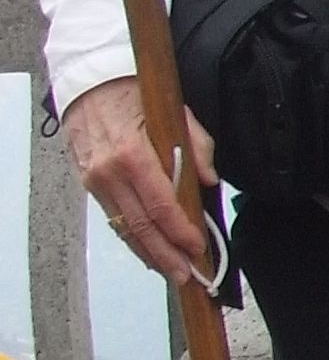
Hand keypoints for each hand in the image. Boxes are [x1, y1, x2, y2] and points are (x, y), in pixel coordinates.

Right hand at [62, 76, 211, 284]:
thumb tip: (208, 180)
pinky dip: (133, 238)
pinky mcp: (89, 184)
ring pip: (125, 228)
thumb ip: (196, 146)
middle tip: (186, 277)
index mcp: (133, 154)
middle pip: (141, 226)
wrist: (89, 82)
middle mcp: (110, 173)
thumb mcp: (174, 111)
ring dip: (149, 254)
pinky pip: (114, 219)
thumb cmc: (136, 93)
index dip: (180, 231)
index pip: (160, 205)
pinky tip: (149, 252)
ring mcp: (96, 181)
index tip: (198, 247)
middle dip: (166, 255)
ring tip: (171, 274)